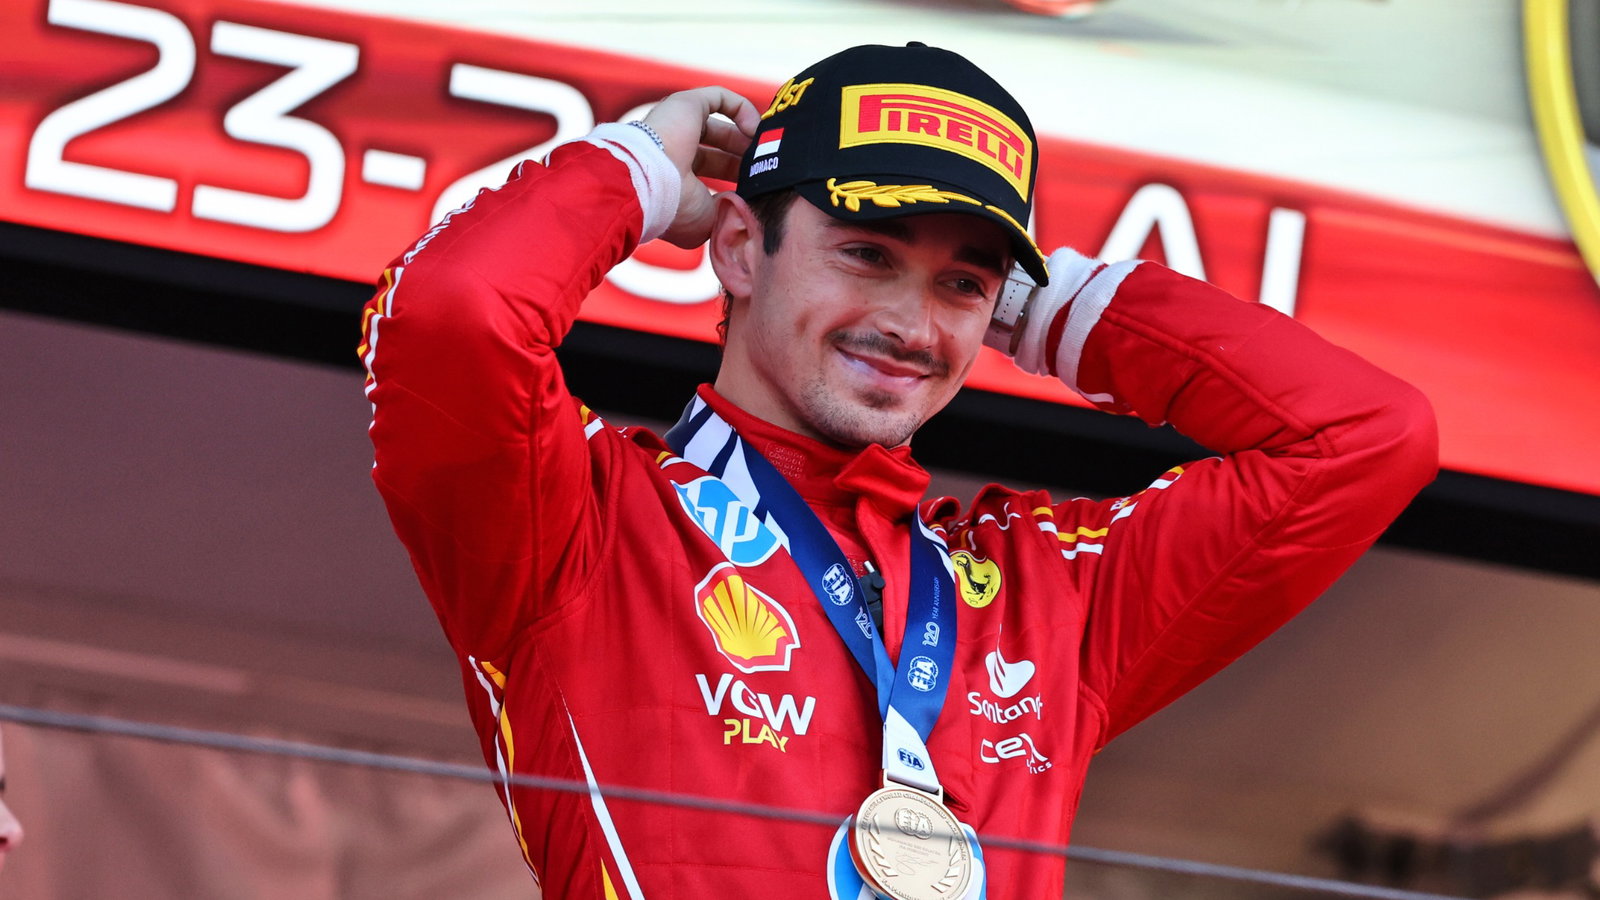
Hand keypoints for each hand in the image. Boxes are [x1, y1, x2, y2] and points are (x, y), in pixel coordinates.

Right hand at [642, 86, 759, 247]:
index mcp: (673, 179)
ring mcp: (677, 126)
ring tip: (767, 151)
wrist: (648, 183)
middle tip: (767, 169)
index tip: (758, 188)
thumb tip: (743, 202)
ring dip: (746, 138)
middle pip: (717, 152)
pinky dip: (742, 109)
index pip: (709, 175)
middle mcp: (673, 150)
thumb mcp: (706, 220)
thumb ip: (726, 208)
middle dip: (744, 161)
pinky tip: (755, 129)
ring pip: (719, 126)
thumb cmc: (674, 208)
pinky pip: (719, 98)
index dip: (736, 180)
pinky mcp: (686, 104)